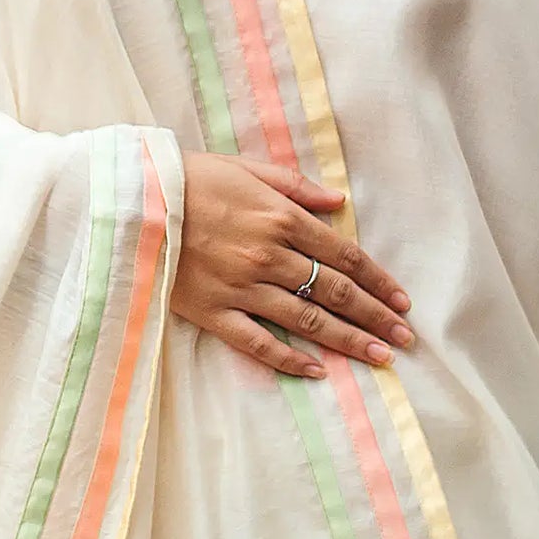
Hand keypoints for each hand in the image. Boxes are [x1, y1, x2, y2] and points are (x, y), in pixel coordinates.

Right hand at [169, 151, 414, 379]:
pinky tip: (316, 370)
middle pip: (335, 291)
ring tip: (381, 358)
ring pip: (307, 320)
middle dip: (375, 317)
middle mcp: (269, 255)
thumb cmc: (191, 178)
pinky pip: (257, 341)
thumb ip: (296, 186)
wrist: (133, 200)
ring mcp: (242, 287)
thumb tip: (339, 202)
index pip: (344, 256)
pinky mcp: (213, 311)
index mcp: (281, 218)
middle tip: (405, 340)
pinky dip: (289, 359)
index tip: (402, 301)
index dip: (378, 281)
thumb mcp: (247, 168)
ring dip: (349, 340)